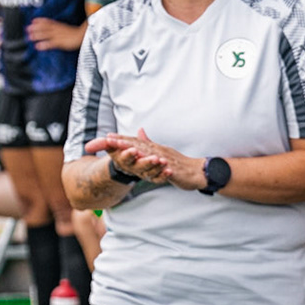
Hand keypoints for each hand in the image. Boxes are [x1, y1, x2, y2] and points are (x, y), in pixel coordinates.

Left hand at [26, 18, 85, 51]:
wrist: (84, 36)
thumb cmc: (76, 34)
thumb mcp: (67, 28)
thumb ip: (60, 27)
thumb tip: (54, 27)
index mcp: (59, 25)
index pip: (48, 21)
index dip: (40, 21)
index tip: (33, 20)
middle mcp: (57, 30)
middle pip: (44, 28)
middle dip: (35, 28)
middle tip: (27, 29)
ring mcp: (58, 36)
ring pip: (45, 35)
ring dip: (37, 36)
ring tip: (30, 37)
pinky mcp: (60, 43)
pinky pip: (50, 44)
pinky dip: (44, 45)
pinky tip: (38, 46)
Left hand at [86, 128, 205, 189]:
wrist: (198, 172)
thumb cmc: (179, 165)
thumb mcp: (162, 153)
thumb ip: (150, 143)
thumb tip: (140, 132)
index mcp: (154, 149)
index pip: (135, 142)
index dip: (121, 139)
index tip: (106, 137)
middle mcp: (158, 151)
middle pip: (137, 144)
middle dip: (121, 141)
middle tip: (107, 139)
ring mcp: (164, 158)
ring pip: (145, 152)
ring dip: (132, 148)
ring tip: (119, 146)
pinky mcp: (170, 167)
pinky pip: (158, 164)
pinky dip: (149, 160)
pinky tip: (141, 159)